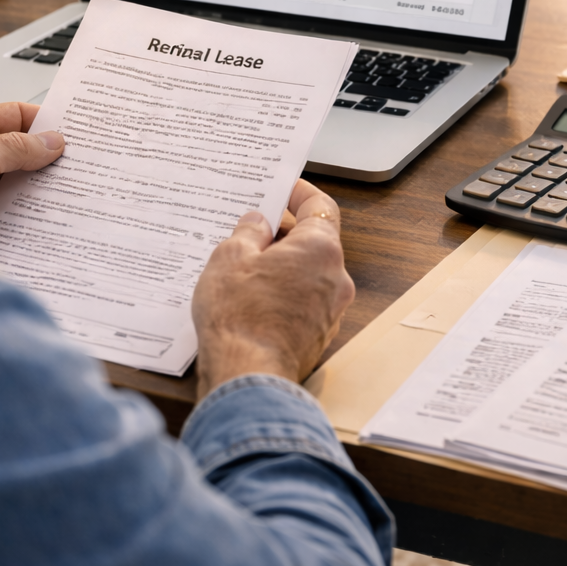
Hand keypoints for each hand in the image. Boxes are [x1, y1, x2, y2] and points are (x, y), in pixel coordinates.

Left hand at [0, 102, 64, 234]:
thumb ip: (17, 148)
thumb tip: (53, 141)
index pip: (17, 116)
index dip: (46, 122)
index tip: (76, 131)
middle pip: (21, 151)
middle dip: (48, 159)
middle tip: (82, 165)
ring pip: (17, 184)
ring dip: (38, 190)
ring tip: (72, 193)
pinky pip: (8, 211)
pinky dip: (26, 214)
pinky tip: (46, 219)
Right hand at [192, 180, 353, 398]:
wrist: (248, 376)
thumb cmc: (240, 317)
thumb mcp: (230, 258)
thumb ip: (248, 232)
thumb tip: (258, 223)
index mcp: (321, 249)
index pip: (320, 206)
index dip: (299, 193)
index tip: (283, 189)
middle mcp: (336, 278)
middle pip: (315, 241)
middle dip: (285, 232)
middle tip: (253, 229)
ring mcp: (331, 310)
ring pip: (309, 273)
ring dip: (283, 265)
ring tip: (246, 266)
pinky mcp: (318, 335)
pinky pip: (304, 301)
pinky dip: (284, 292)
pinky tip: (253, 298)